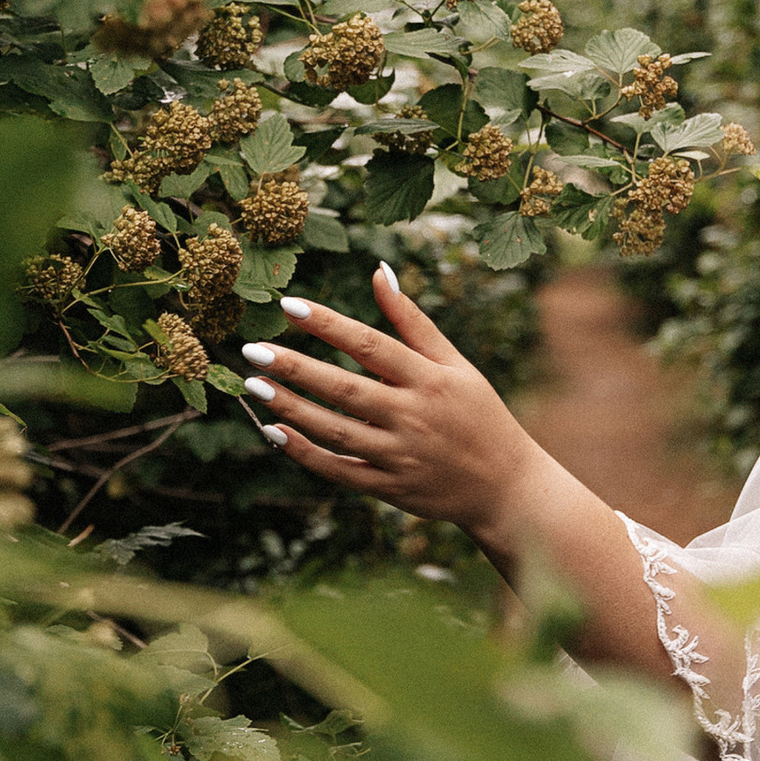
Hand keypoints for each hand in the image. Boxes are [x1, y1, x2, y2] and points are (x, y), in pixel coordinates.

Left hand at [240, 264, 541, 540]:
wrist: (506, 487)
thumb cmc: (479, 415)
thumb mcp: (456, 364)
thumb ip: (413, 322)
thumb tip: (379, 272)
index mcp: (430, 380)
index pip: (370, 345)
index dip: (328, 324)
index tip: (288, 305)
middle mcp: (413, 416)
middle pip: (344, 388)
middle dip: (296, 368)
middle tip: (253, 350)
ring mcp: (400, 455)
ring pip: (336, 431)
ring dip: (292, 409)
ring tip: (254, 385)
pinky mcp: (390, 488)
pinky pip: (340, 470)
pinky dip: (306, 454)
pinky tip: (274, 432)